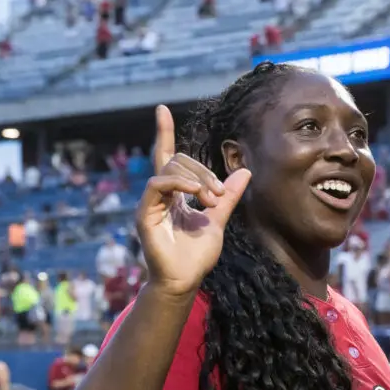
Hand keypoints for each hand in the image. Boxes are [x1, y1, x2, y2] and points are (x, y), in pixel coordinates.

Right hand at [136, 105, 251, 298]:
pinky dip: (179, 184)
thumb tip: (245, 171)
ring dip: (196, 179)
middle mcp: (160, 196)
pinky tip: (196, 194)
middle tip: (219, 195)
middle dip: (203, 172)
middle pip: (177, 161)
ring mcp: (150, 204)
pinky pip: (157, 184)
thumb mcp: (218, 220)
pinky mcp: (145, 214)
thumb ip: (228, 197)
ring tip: (212, 200)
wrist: (186, 280)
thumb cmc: (197, 255)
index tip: (162, 109)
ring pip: (169, 170)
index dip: (164, 133)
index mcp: (174, 195)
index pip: (168, 157)